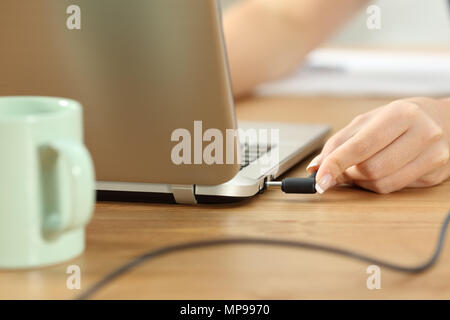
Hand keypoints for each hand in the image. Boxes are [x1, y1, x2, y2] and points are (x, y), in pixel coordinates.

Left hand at [308, 97, 449, 193]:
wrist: (443, 120)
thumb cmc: (398, 119)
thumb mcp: (366, 121)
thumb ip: (338, 143)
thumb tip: (315, 167)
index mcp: (400, 114)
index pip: (361, 146)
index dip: (336, 164)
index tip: (319, 179)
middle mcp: (422, 133)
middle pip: (370, 169)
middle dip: (349, 173)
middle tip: (342, 169)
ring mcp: (434, 156)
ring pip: (382, 184)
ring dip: (362, 182)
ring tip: (361, 168)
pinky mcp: (436, 175)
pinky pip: (395, 189)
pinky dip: (378, 185)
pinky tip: (381, 171)